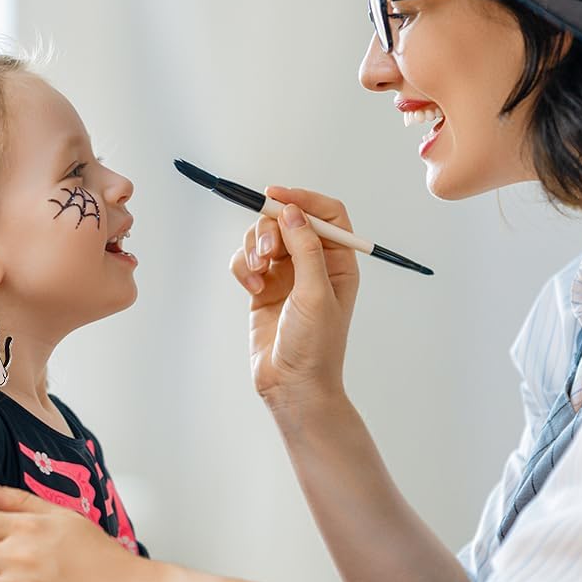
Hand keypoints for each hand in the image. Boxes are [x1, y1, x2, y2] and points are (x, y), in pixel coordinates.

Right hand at [229, 186, 359, 406]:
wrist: (293, 386)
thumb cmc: (316, 346)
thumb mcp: (315, 293)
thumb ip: (305, 249)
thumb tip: (292, 211)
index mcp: (338, 262)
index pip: (326, 214)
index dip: (302, 199)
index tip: (275, 196)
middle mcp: (313, 263)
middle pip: (287, 220)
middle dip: (270, 230)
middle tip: (265, 256)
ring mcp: (286, 275)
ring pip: (263, 238)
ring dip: (253, 249)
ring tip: (257, 276)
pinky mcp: (262, 287)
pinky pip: (246, 260)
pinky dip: (243, 268)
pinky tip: (252, 288)